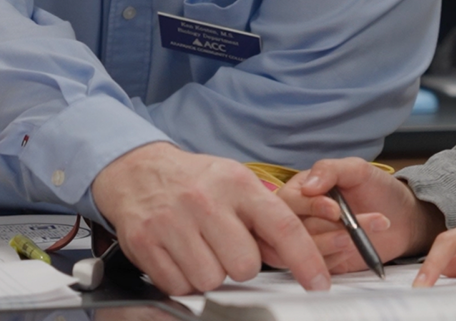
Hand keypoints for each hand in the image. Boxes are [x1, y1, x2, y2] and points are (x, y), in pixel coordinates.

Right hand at [92, 143, 329, 295]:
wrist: (136, 169)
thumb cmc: (193, 181)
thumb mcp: (235, 184)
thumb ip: (265, 220)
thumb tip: (293, 257)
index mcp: (236, 184)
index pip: (282, 226)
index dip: (306, 259)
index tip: (319, 282)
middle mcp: (205, 201)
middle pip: (245, 266)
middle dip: (239, 265)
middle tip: (224, 247)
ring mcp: (172, 222)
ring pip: (211, 280)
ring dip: (209, 274)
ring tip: (199, 249)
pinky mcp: (145, 242)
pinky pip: (179, 286)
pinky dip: (182, 280)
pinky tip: (179, 255)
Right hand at [274, 157, 437, 274]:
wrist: (403, 219)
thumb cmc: (379, 190)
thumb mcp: (357, 170)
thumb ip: (330, 170)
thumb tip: (306, 186)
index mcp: (301, 189)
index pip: (289, 200)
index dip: (310, 207)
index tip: (335, 210)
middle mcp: (300, 215)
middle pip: (293, 228)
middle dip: (325, 229)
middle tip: (351, 229)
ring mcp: (310, 239)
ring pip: (305, 249)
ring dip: (335, 244)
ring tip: (358, 237)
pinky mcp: (322, 260)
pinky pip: (319, 265)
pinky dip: (338, 257)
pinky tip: (355, 247)